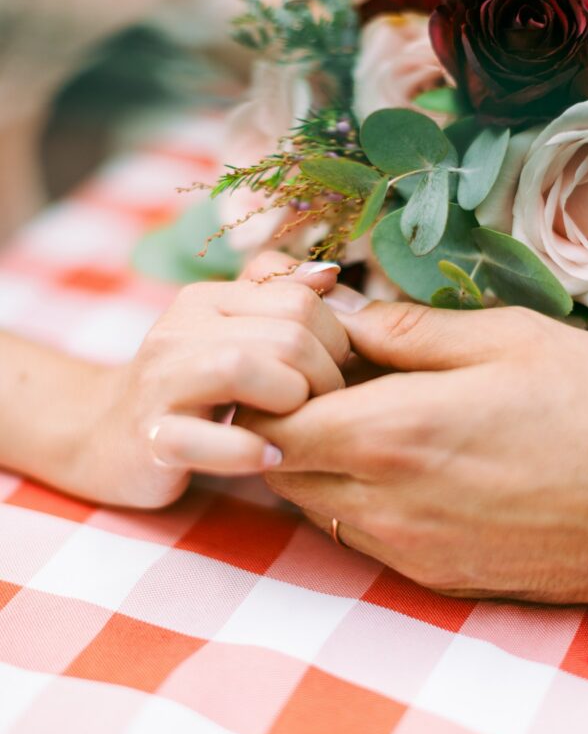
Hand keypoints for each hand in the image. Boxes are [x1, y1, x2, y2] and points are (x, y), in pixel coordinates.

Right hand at [72, 253, 347, 507]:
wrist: (104, 435)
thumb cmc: (189, 386)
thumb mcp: (229, 332)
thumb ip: (278, 298)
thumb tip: (329, 275)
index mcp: (207, 300)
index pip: (299, 299)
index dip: (337, 339)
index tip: (338, 372)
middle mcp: (179, 331)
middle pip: (284, 335)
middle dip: (325, 376)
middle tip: (326, 406)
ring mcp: (160, 385)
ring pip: (242, 369)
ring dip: (292, 403)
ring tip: (300, 427)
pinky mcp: (151, 439)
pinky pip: (207, 440)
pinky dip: (249, 451)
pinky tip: (271, 458)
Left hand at [241, 300, 587, 602]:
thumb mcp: (510, 338)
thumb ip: (410, 330)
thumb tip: (346, 316)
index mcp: (396, 434)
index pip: (271, 425)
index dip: (270, 388)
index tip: (306, 358)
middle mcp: (387, 504)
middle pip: (280, 469)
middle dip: (287, 423)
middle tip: (334, 381)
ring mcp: (410, 550)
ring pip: (314, 507)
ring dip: (321, 461)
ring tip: (375, 418)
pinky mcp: (436, 576)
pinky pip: (360, 536)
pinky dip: (358, 498)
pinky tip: (411, 464)